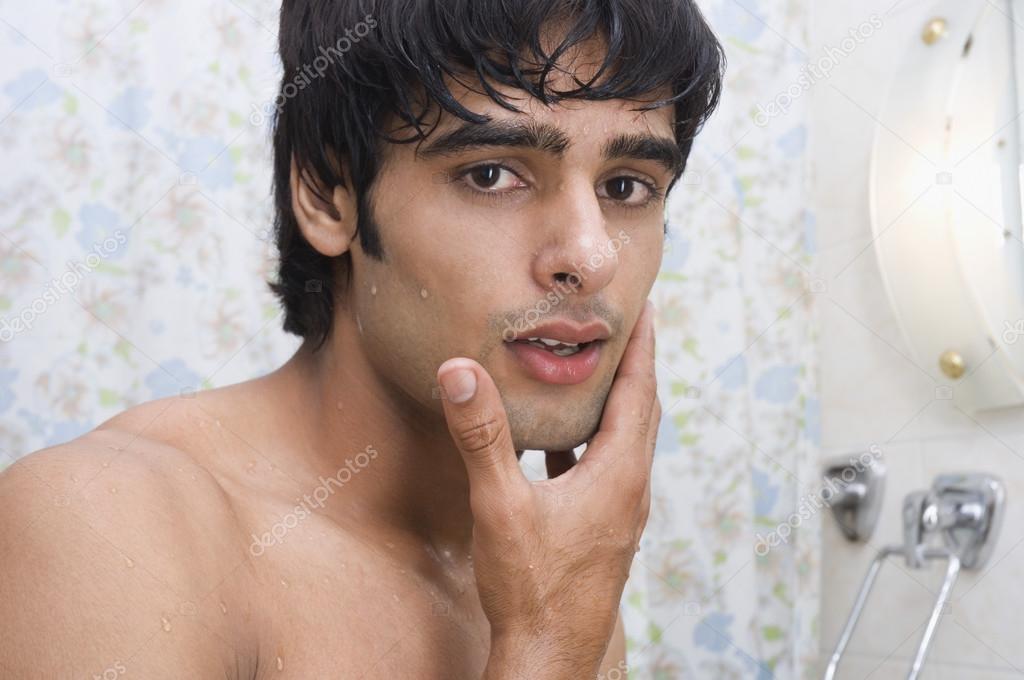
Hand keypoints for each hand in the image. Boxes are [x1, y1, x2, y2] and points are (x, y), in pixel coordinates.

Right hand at [436, 300, 659, 679]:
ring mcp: (618, 512)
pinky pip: (603, 469)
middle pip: (641, 410)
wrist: (549, 656)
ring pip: (625, 441)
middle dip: (635, 363)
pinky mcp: (601, 530)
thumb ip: (483, 436)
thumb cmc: (532, 588)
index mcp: (619, 473)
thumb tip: (461, 371)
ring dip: (614, 402)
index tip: (646, 304)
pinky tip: (560, 442)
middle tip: (626, 324)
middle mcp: (629, 489)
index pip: (640, 390)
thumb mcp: (500, 504)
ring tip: (594, 370)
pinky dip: (590, 441)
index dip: (643, 344)